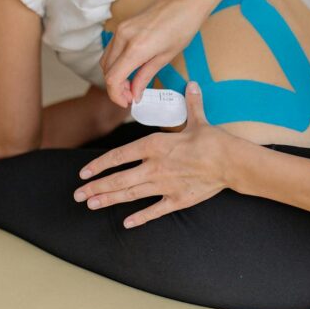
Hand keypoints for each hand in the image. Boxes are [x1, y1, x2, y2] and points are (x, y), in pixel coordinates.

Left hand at [73, 82, 233, 227]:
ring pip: (130, 194)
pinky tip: (126, 223)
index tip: (84, 172)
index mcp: (155, 145)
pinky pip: (154, 211)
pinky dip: (139, 217)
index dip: (99, 164)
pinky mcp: (177, 199)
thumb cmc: (213, 140)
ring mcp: (164, 185)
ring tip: (91, 205)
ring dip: (109, 199)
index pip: (119, 155)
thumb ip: (190, 104)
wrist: (231, 162)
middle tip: (78, 195)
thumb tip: (192, 85)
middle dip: (96, 187)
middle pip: (118, 179)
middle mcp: (154, 166)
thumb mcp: (198, 120)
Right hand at [100, 0, 209, 106]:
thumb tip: (135, 93)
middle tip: (132, 96)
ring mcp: (121, 29)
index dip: (116, 95)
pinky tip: (131, 69)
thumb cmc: (183, 27)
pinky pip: (112, 49)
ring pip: (107, 60)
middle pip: (106, 70)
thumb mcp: (166, 57)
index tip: (128, 102)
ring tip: (132, 84)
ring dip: (115, 75)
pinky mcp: (123, 25)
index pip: (113, 78)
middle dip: (116, 87)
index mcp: (136, 48)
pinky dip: (116, 62)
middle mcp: (124, 37)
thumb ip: (145, 76)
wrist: (186, 1)